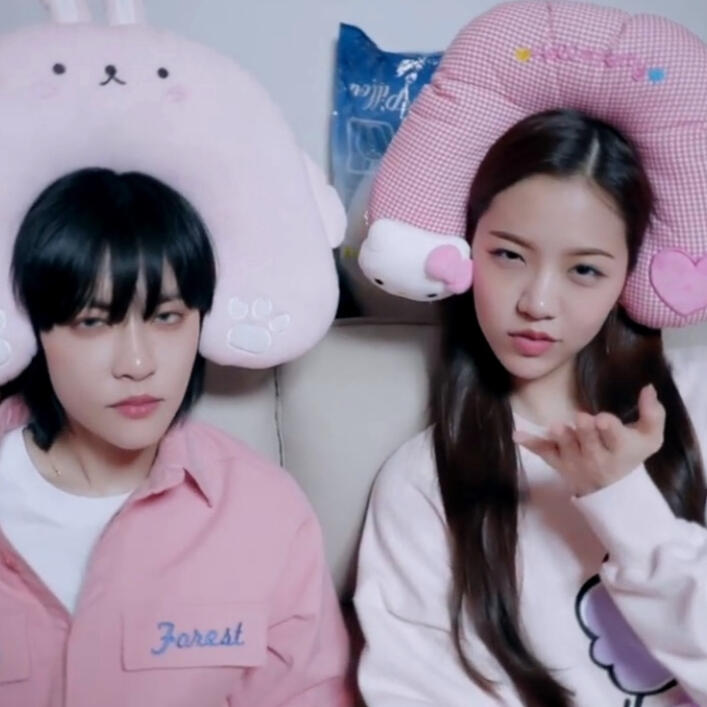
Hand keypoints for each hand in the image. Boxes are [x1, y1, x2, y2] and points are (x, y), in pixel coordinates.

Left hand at [512, 385, 665, 495]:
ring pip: (566, 448)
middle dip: (586, 432)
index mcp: (620, 449)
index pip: (617, 439)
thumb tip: (648, 388)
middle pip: (590, 443)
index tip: (604, 419)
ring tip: (556, 426)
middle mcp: (597, 457)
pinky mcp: (557, 461)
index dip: (610, 430)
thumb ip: (653, 414)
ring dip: (561, 437)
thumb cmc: (629, 453)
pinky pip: (543, 452)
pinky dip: (530, 443)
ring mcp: (574, 460)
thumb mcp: (649, 437)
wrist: (612, 489)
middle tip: (582, 418)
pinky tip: (517, 435)